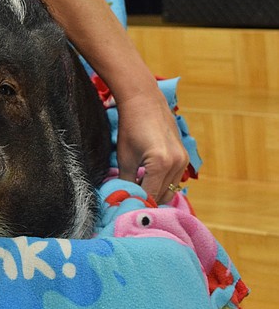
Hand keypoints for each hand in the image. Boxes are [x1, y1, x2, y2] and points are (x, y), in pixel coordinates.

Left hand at [114, 89, 189, 203]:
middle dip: (147, 199)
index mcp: (160, 164)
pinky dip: (162, 183)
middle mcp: (177, 163)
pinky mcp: (185, 157)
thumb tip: (125, 197)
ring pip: (170, 189)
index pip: (150, 195)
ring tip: (138, 189)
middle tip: (131, 200)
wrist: (144, 102)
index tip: (126, 206)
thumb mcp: (124, 157)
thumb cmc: (130, 127)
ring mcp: (184, 160)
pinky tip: (147, 179)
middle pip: (162, 195)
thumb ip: (126, 181)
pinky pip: (175, 178)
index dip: (137, 202)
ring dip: (155, 192)